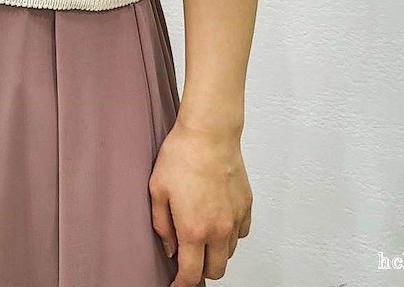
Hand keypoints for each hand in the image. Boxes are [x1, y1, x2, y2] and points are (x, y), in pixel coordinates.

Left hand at [148, 118, 252, 283]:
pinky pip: (241, 233)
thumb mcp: (157, 190)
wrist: (209, 132)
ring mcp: (235, 218)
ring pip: (229, 253)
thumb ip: (161, 226)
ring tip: (200, 232)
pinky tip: (216, 218)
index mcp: (194, 229)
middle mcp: (219, 229)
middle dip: (200, 270)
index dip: (181, 285)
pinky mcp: (246, 206)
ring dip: (215, 251)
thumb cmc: (182, 155)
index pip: (192, 274)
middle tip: (187, 258)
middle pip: (215, 271)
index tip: (175, 285)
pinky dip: (229, 234)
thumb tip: (169, 247)